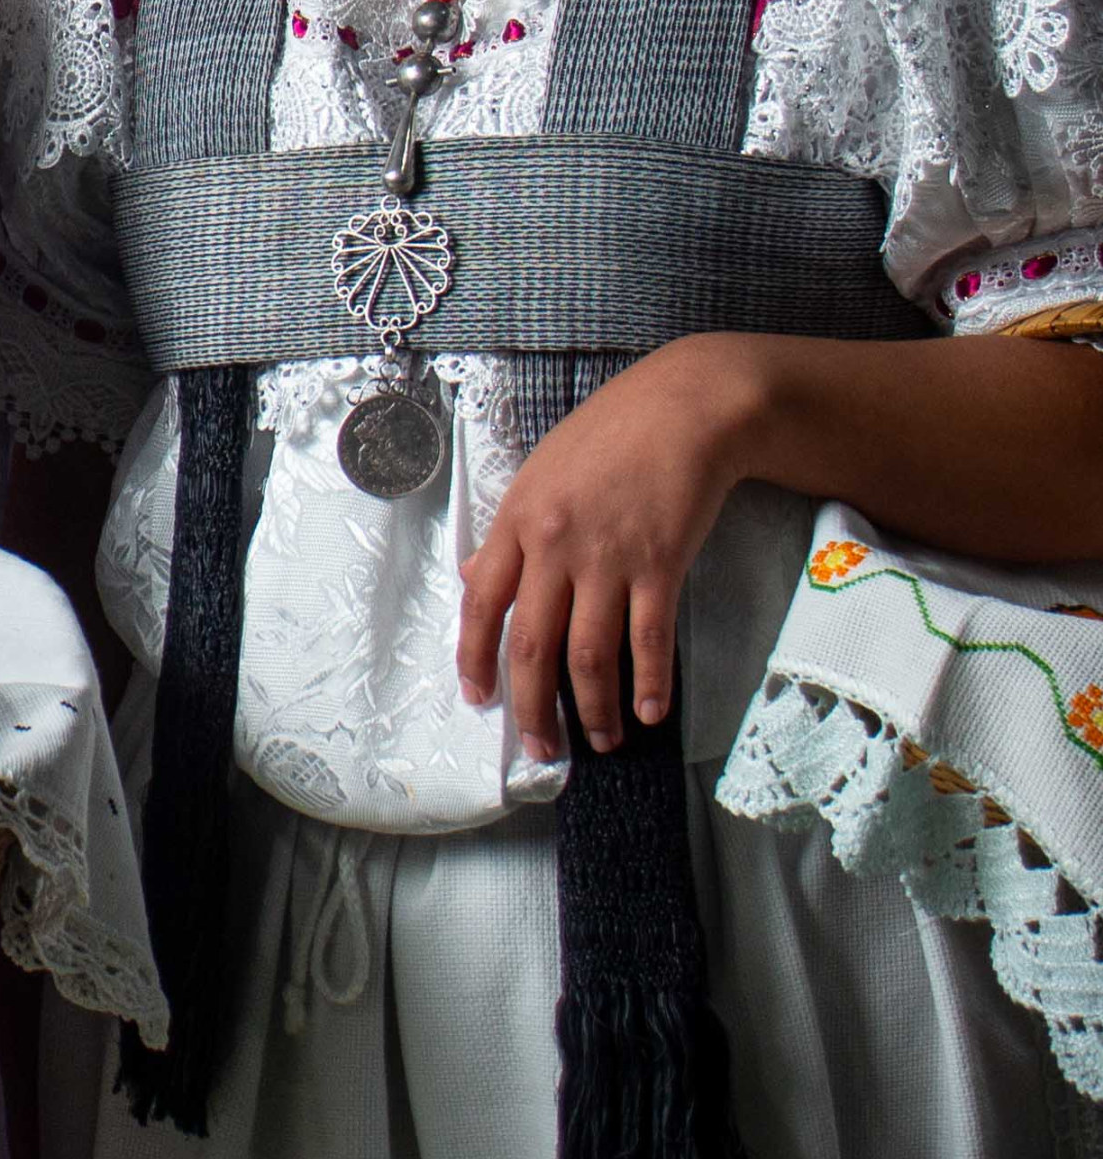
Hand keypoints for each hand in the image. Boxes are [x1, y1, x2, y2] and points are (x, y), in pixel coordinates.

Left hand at [456, 336, 763, 760]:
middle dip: (531, 706)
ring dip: (592, 707)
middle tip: (539, 749)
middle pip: (531, 643)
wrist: (684, 409)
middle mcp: (554, 546)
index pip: (480, 604)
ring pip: (589, 653)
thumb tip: (474, 578)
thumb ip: (507, 532)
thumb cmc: (610, 436)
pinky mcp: (660, 564)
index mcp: (516, 521)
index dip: (475, 658)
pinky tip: (647, 712)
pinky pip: (649, 638)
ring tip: (599, 740)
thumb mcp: (538, 474)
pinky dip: (648, 682)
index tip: (480, 700)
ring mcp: (607, 557)